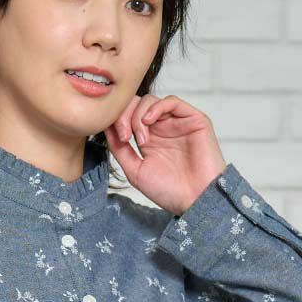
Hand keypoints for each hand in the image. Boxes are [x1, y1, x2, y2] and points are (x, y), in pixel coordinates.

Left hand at [104, 94, 226, 215]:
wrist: (196, 200)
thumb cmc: (169, 192)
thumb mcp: (136, 171)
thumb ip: (120, 150)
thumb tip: (105, 129)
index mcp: (149, 139)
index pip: (127, 117)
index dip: (117, 121)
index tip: (118, 138)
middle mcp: (162, 129)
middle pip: (136, 105)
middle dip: (124, 115)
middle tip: (124, 135)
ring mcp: (177, 123)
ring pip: (151, 101)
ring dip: (139, 114)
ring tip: (140, 138)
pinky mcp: (193, 119)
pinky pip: (171, 101)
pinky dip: (156, 106)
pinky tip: (149, 121)